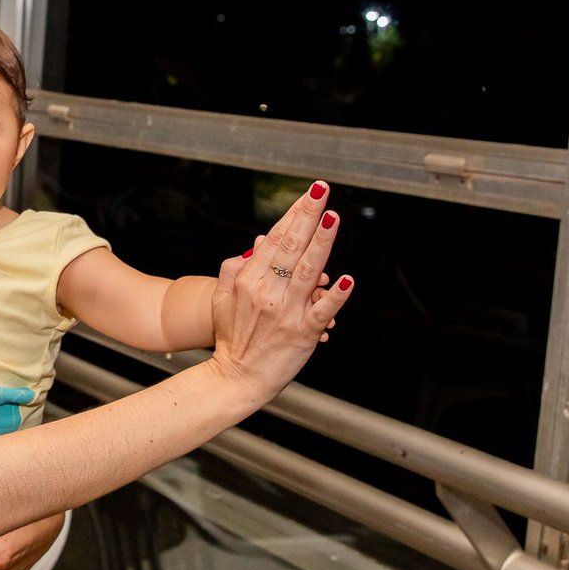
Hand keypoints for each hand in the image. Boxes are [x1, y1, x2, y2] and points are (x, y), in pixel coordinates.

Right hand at [209, 181, 352, 403]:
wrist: (235, 379)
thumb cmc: (231, 339)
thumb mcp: (221, 300)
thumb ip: (233, 269)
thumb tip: (256, 245)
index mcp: (248, 279)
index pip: (275, 238)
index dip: (294, 213)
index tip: (310, 193)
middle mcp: (266, 291)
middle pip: (291, 246)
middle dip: (308, 215)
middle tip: (322, 190)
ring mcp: (285, 312)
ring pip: (307, 271)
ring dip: (321, 243)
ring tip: (332, 218)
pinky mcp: (302, 333)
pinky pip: (321, 311)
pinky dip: (334, 295)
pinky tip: (347, 279)